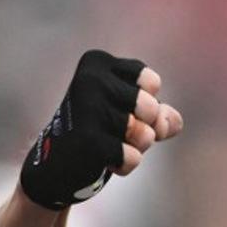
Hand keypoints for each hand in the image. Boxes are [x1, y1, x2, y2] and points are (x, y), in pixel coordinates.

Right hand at [19, 50, 183, 209]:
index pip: (152, 82)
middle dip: (145, 127)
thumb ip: (159, 114)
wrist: (55, 164)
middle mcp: (90, 79)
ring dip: (135, 147)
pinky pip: (133, 157)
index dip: (149, 103)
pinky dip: (125, 164)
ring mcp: (87, 108)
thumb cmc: (98, 129)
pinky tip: (103, 160)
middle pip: (151, 109)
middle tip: (118, 131)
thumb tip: (171, 122)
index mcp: (98, 63)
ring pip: (145, 134)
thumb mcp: (131, 114)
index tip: (122, 108)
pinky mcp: (87, 140)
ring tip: (110, 143)